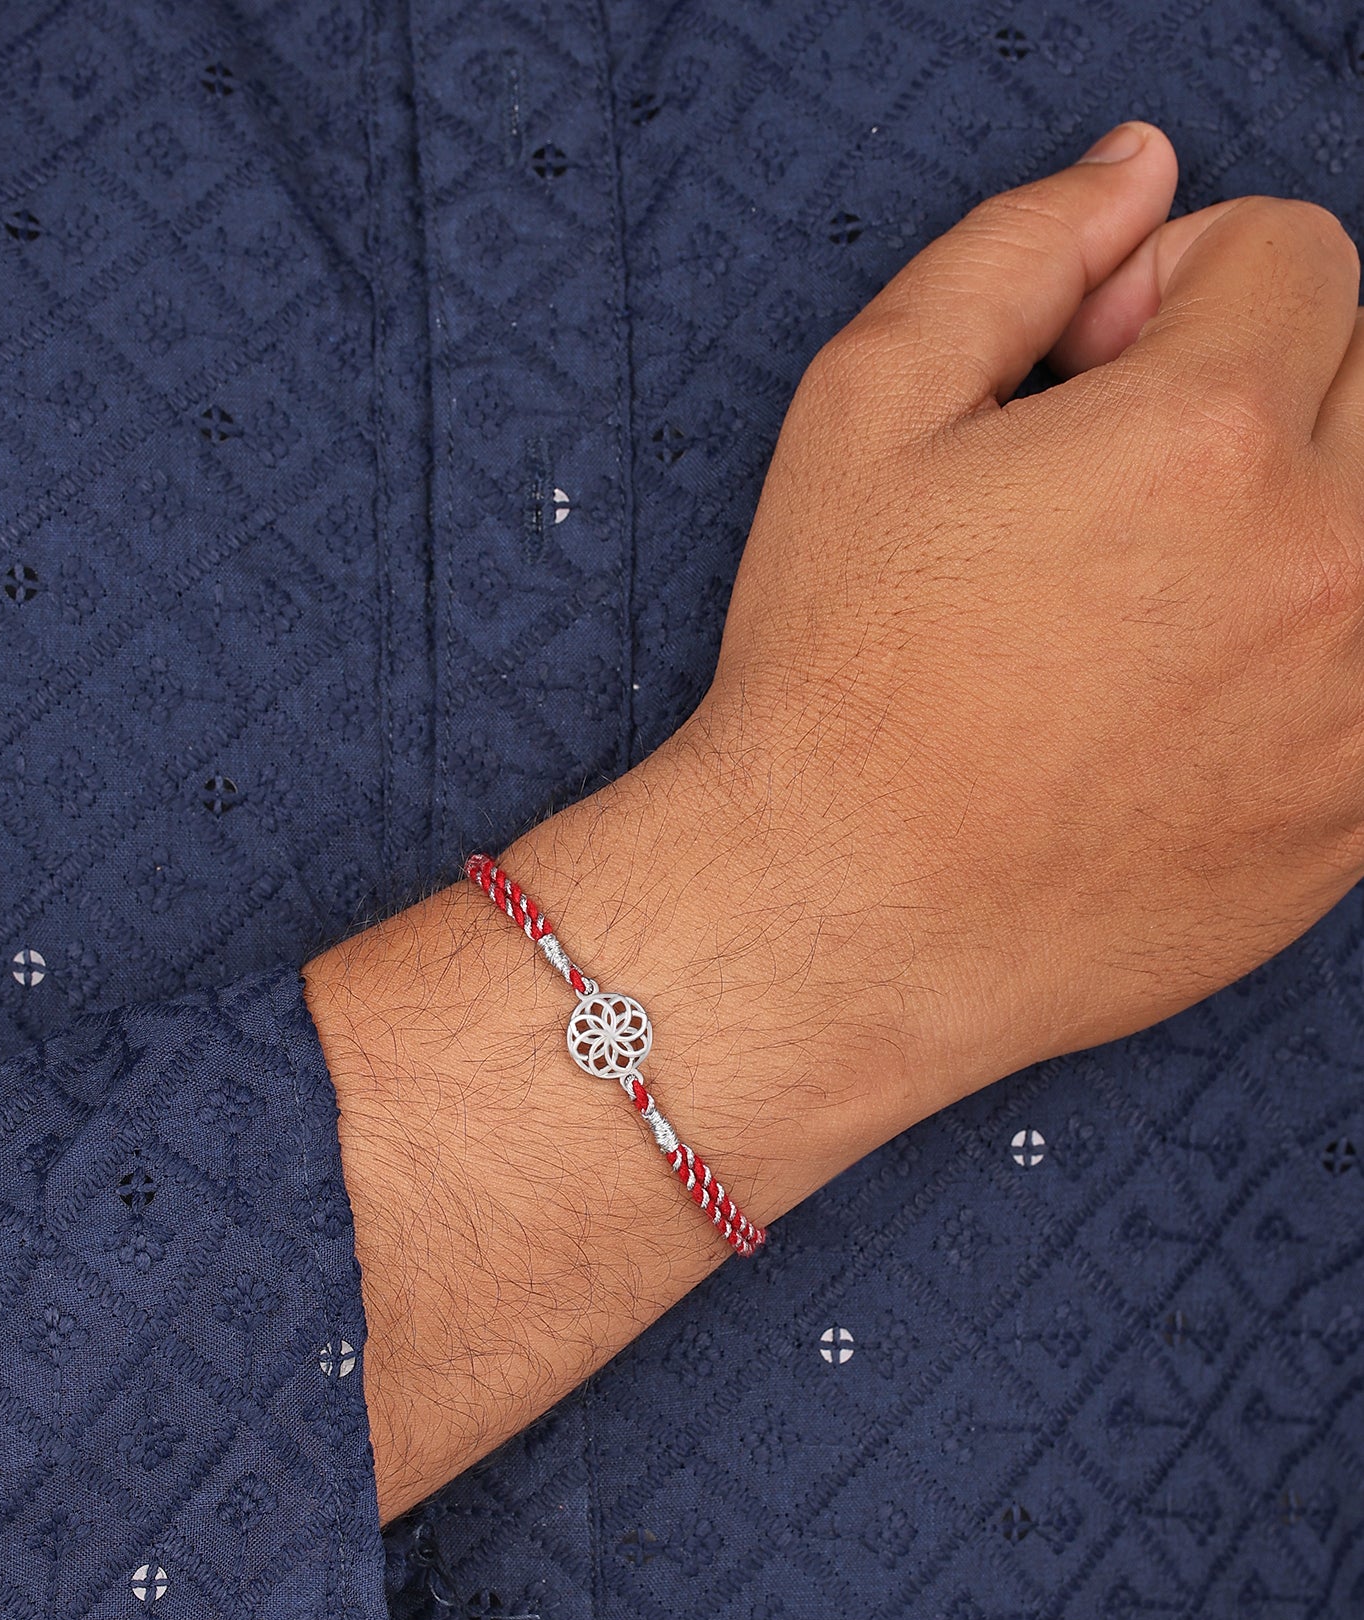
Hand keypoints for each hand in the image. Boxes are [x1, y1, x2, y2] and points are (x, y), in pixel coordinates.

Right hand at [307, 120, 1363, 1521]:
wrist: (840, 921)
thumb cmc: (831, 684)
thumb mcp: (862, 418)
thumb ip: (1013, 255)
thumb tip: (1134, 174)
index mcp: (1208, 439)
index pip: (1303, 253)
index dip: (1178, 287)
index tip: (1096, 372)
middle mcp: (1324, 567)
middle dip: (1267, 380)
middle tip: (1128, 476)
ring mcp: (1358, 707)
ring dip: (1298, 515)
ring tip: (1160, 591)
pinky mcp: (1357, 817)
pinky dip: (1312, 651)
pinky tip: (1185, 697)